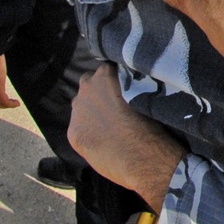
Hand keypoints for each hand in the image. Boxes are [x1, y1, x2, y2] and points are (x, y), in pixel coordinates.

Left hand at [68, 64, 184, 212]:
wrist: (140, 153)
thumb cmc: (151, 121)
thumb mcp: (144, 93)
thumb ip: (130, 87)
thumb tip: (129, 89)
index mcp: (106, 73)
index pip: (107, 69)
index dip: (114, 79)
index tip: (123, 88)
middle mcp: (87, 87)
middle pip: (89, 84)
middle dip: (98, 92)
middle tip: (114, 105)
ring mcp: (78, 111)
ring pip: (81, 106)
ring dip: (90, 111)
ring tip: (107, 125)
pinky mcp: (73, 132)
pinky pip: (79, 128)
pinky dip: (88, 132)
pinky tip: (101, 140)